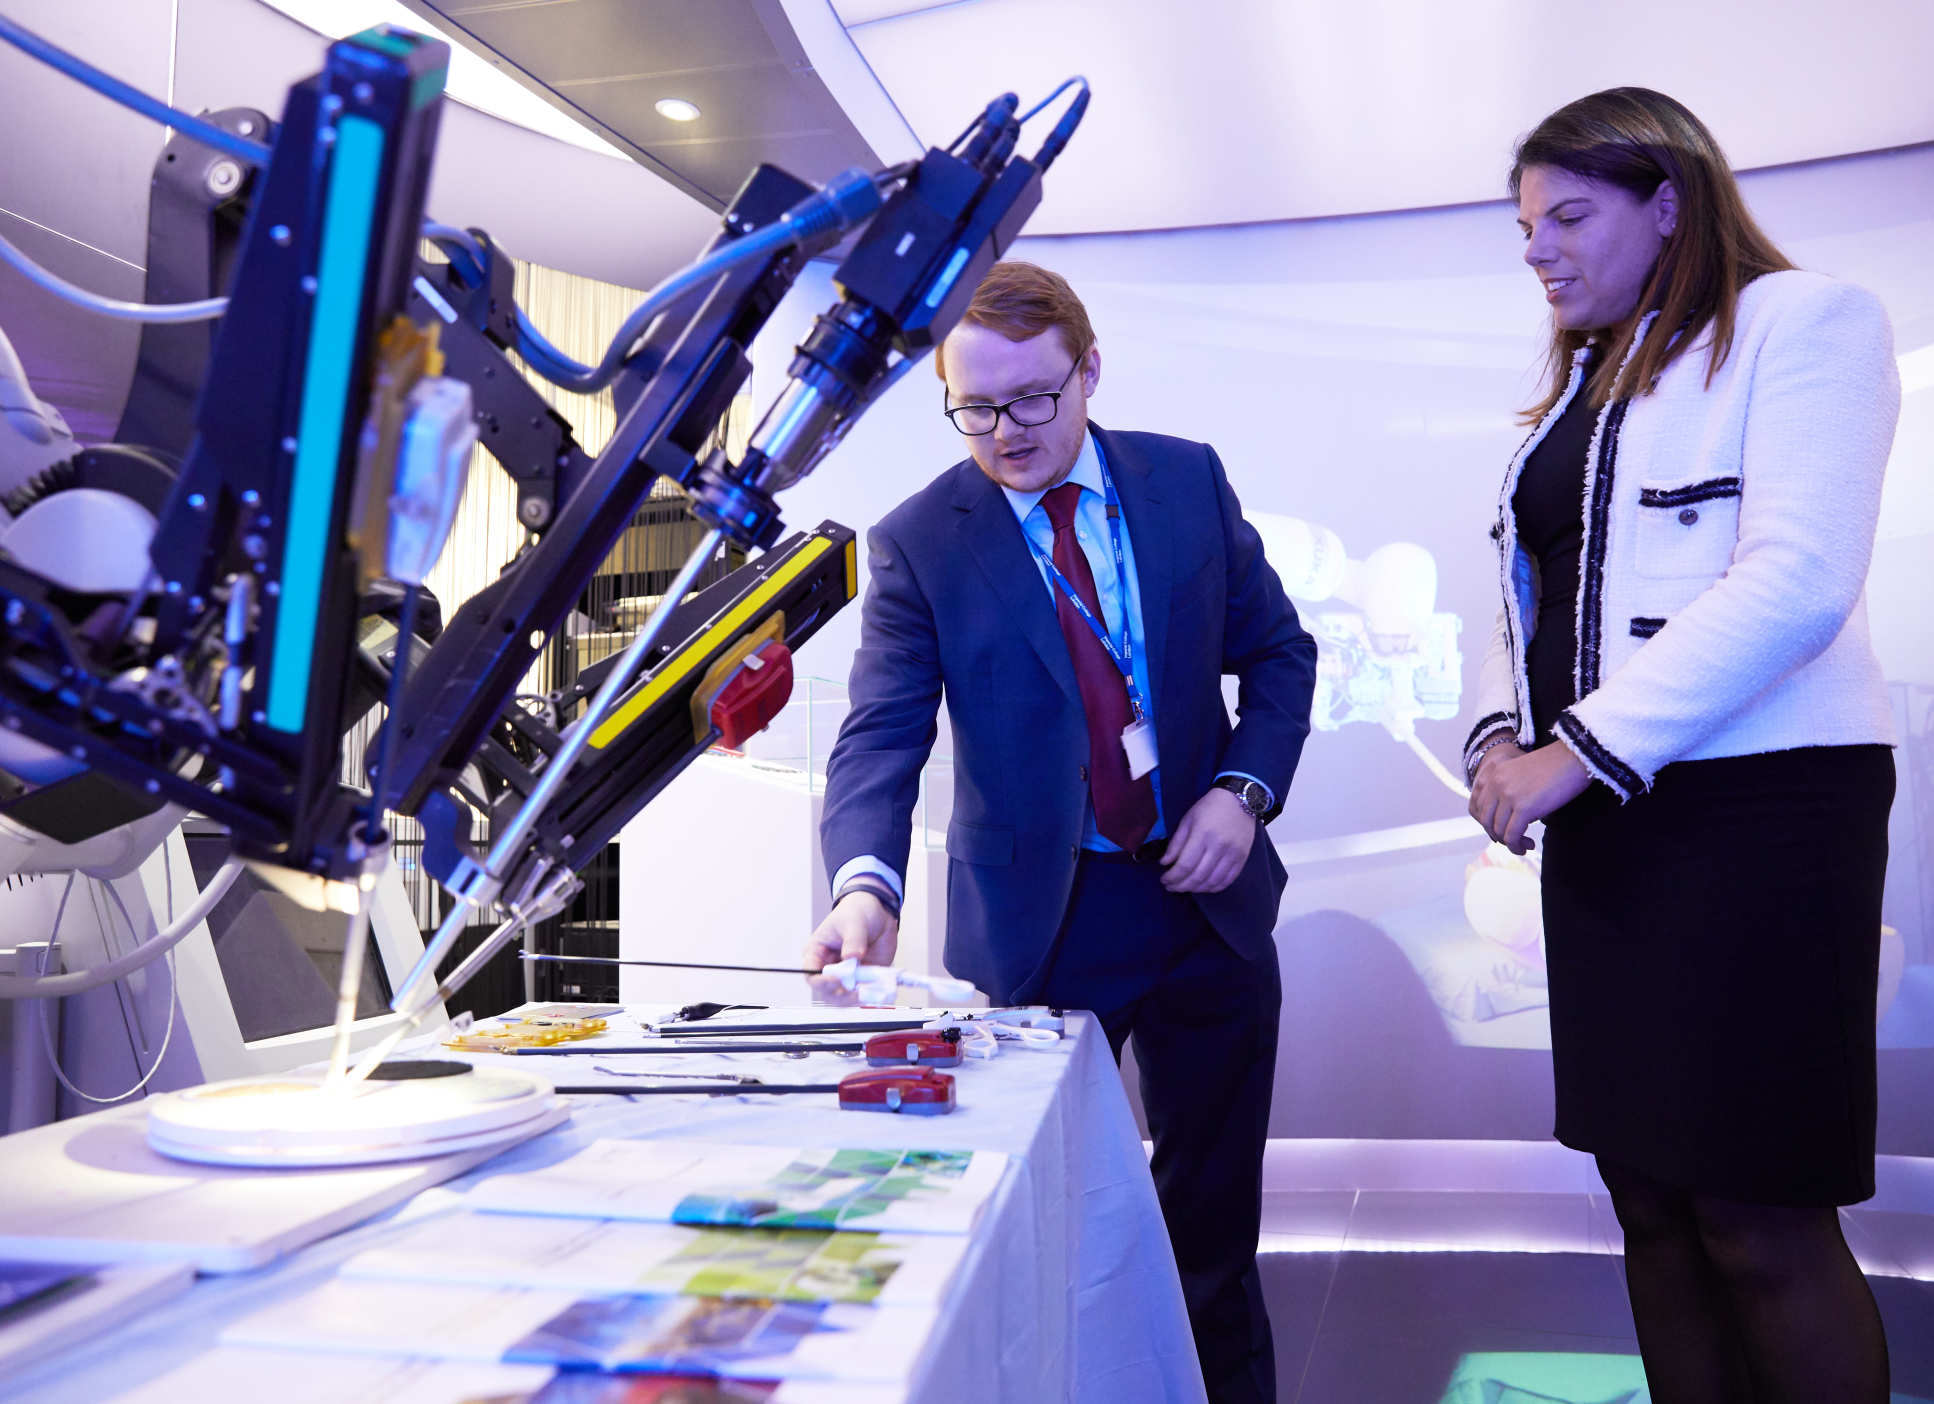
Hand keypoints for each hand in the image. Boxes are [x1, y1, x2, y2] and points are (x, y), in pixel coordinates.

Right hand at [803, 891, 898, 1004]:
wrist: (878, 911)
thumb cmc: (856, 912)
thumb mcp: (853, 921)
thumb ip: (853, 940)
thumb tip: (852, 956)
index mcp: (817, 952)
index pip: (811, 974)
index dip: (821, 981)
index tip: (837, 979)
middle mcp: (830, 968)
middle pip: (827, 992)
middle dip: (840, 995)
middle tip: (855, 991)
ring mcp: (847, 975)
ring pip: (845, 997)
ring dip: (857, 998)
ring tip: (870, 993)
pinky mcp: (864, 978)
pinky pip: (865, 992)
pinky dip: (872, 995)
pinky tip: (879, 991)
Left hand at [1160, 787, 1256, 892]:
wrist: (1239, 800)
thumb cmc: (1209, 808)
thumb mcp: (1187, 820)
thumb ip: (1176, 843)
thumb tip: (1165, 863)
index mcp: (1202, 835)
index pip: (1185, 864)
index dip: (1173, 877)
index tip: (1164, 880)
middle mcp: (1219, 846)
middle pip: (1198, 876)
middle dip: (1181, 886)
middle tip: (1171, 887)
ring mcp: (1233, 854)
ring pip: (1213, 882)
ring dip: (1196, 889)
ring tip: (1185, 887)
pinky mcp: (1242, 858)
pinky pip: (1228, 880)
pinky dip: (1214, 888)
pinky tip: (1204, 887)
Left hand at [1467, 742, 1589, 853]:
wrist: (1576, 756)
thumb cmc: (1556, 767)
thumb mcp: (1522, 775)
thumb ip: (1510, 791)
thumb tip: (1509, 820)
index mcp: (1494, 774)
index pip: (1479, 806)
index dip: (1490, 823)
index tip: (1504, 830)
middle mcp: (1496, 784)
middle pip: (1486, 820)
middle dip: (1499, 835)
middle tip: (1515, 841)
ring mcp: (1509, 796)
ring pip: (1499, 830)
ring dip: (1511, 843)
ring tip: (1525, 845)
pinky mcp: (1524, 808)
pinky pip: (1512, 835)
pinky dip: (1517, 846)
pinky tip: (1529, 846)